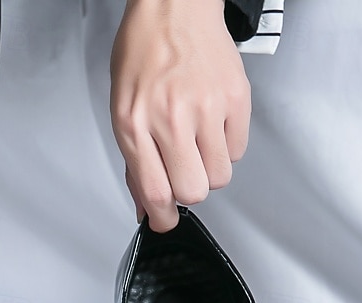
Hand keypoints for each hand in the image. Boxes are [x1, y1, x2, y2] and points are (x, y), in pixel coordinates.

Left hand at [110, 0, 250, 231]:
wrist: (174, 7)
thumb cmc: (144, 54)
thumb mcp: (123, 110)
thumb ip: (134, 162)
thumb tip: (145, 205)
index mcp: (135, 124)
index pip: (155, 192)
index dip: (162, 217)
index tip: (164, 221)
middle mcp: (171, 118)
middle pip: (193, 191)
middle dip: (187, 191)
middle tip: (181, 173)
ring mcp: (207, 108)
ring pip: (219, 176)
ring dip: (209, 170)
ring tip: (197, 144)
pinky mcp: (236, 99)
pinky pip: (238, 150)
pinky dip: (227, 147)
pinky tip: (212, 126)